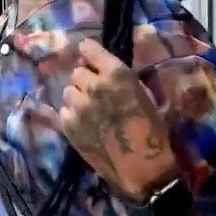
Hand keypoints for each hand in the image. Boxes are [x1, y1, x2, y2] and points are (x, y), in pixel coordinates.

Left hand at [59, 39, 176, 200]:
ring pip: (68, 92)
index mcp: (116, 74)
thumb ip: (122, 79)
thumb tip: (106, 72)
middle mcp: (93, 86)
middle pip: (77, 72)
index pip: (88, 49)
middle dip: (86, 80)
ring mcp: (78, 107)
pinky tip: (85, 125)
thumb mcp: (144, 95)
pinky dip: (72, 115)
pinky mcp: (68, 126)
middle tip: (96, 92)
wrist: (141, 167)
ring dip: (77, 97)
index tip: (89, 56)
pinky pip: (64, 111)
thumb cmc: (152, 130)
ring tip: (90, 110)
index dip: (88, 52)